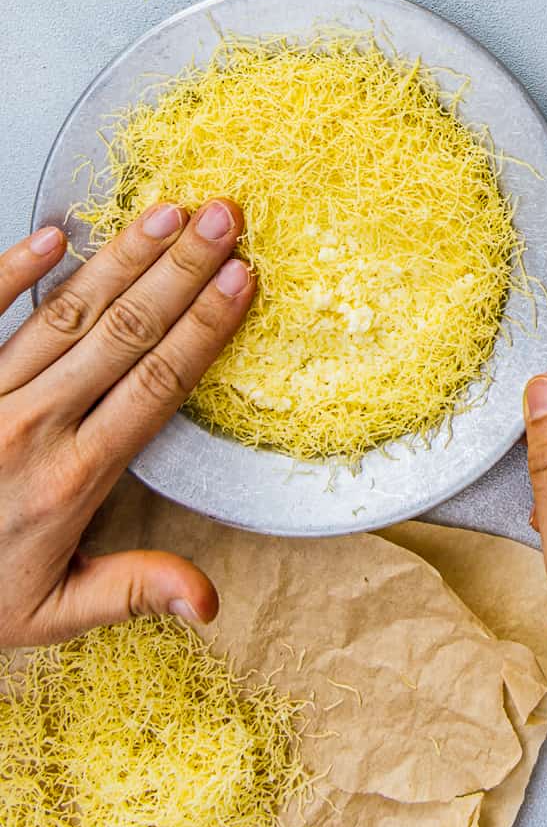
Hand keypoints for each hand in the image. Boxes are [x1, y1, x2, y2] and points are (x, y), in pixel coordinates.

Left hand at [0, 201, 254, 644]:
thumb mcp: (49, 612)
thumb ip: (130, 590)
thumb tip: (208, 600)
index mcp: (71, 480)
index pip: (156, 386)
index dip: (205, 328)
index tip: (243, 279)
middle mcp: (32, 428)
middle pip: (124, 334)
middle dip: (181, 270)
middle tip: (223, 220)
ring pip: (65, 315)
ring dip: (121, 259)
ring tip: (168, 214)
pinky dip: (13, 274)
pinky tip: (56, 235)